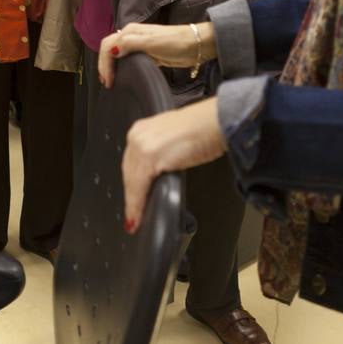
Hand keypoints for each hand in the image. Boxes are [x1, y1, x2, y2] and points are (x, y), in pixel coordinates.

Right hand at [99, 22, 214, 88]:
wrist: (197, 45)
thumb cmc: (176, 42)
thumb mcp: (151, 42)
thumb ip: (129, 44)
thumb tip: (112, 50)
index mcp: (130, 31)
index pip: (108, 45)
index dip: (104, 63)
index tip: (107, 79)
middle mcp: (132, 36)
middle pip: (110, 49)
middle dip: (104, 65)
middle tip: (106, 82)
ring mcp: (140, 45)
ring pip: (118, 54)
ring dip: (112, 66)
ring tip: (110, 81)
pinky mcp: (148, 54)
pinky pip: (129, 60)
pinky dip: (122, 68)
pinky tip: (123, 77)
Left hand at [122, 99, 225, 232]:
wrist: (214, 123)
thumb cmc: (203, 129)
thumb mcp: (173, 139)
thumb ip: (162, 151)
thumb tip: (160, 170)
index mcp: (142, 129)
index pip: (130, 162)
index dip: (130, 183)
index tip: (131, 197)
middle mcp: (138, 135)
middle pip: (128, 172)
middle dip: (130, 195)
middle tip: (132, 214)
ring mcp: (142, 145)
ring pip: (131, 182)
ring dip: (132, 204)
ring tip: (134, 221)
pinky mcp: (150, 157)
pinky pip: (138, 188)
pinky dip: (136, 205)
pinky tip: (136, 217)